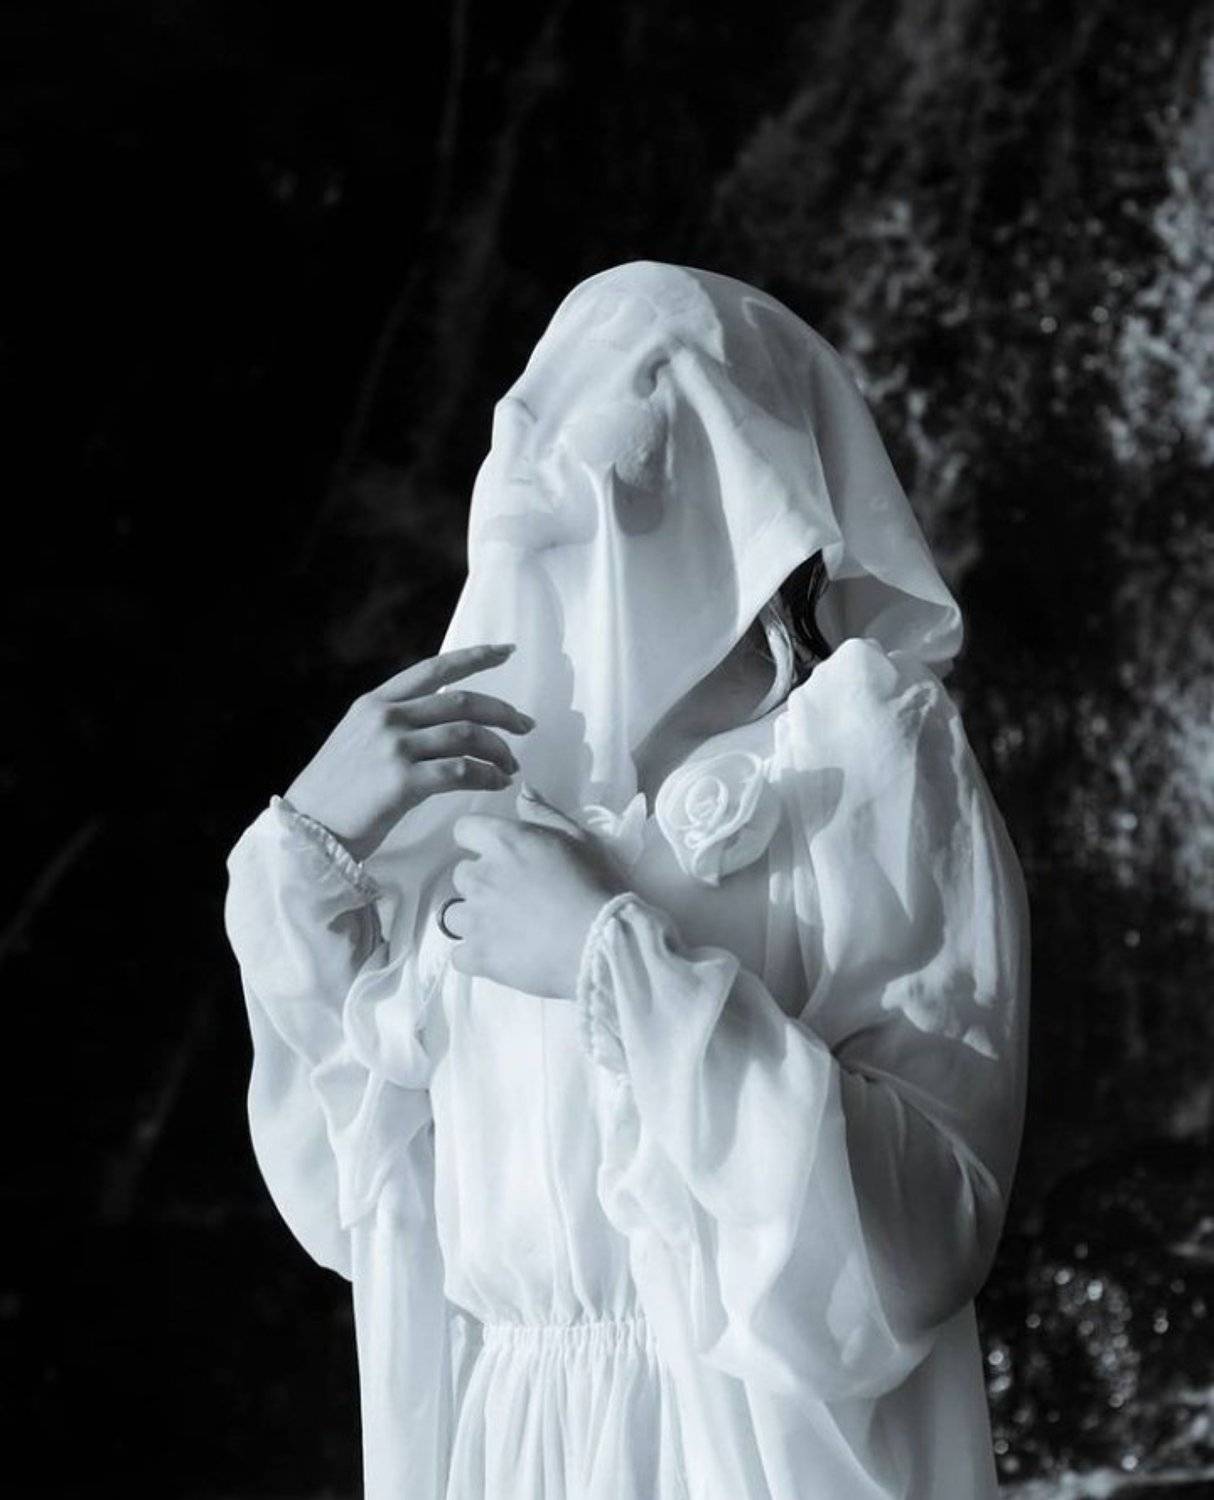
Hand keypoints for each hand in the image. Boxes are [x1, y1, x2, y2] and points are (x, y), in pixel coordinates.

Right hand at [284, 642, 534, 862]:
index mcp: (375, 704)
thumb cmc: (335, 795)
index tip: (506, 652)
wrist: (306, 832)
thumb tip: (440, 723)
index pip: (434, 669)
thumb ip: (393, 725)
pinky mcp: (401, 781)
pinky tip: (497, 784)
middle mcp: (386, 718)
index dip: (476, 657)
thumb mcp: (357, 741)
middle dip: (503, 713)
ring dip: (499, 751)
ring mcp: (393, 748)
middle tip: (526, 727)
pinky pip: (461, 772)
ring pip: (467, 736)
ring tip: (511, 767)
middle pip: (463, 702)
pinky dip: (487, 776)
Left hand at [444, 787, 630, 999]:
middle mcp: (481, 876)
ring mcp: (475, 919)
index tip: (500, 854)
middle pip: (461, 874)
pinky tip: (501, 957)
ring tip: (508, 930)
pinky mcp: (478, 956)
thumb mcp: (579, 839)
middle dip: (482, 882)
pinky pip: (459, 955)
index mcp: (503, 842)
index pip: (464, 830)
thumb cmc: (597, 886)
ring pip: (455, 914)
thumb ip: (543, 814)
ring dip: (475, 919)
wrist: (603, 943)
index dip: (480, 841)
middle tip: (515, 896)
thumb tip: (521, 790)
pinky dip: (476, 956)